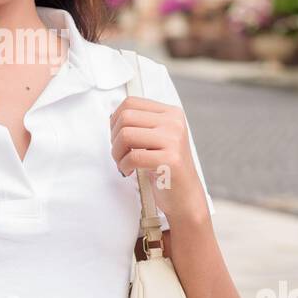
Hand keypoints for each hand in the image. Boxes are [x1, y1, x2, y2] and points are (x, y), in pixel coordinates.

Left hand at [109, 94, 204, 221]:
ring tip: (123, 162)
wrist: (185, 195)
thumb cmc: (166, 167)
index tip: (117, 136)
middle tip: (119, 152)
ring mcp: (174, 140)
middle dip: (114, 137)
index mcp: (171, 113)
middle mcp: (174, 123)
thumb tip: (112, 116)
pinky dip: (124, 165)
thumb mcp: (157, 138)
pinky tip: (129, 171)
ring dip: (117, 153)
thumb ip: (140, 123)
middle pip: (126, 117)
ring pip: (126, 135)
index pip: (131, 102)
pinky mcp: (171, 159)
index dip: (115, 120)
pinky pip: (133, 156)